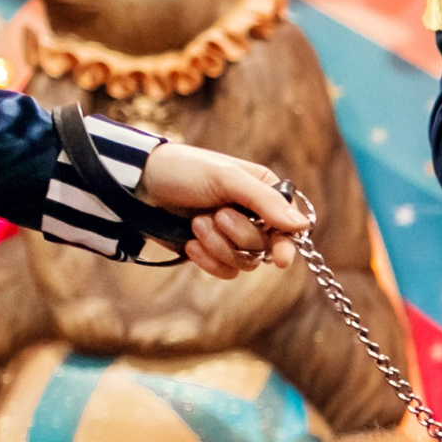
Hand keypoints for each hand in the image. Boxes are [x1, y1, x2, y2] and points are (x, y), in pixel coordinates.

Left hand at [135, 142, 311, 279]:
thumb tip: (303, 226)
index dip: (288, 243)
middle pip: (266, 247)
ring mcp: (234, 237)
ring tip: (197, 224)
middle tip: (215, 214)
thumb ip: (265, 201)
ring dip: (218, 245)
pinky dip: (208, 260)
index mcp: (264, 193)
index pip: (289, 226)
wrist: (139, 186)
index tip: (283, 259)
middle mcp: (254, 217)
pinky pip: (226, 271)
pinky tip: (190, 243)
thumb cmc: (184, 171)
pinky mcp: (213, 252)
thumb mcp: (226, 178)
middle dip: (238, 235)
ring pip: (246, 262)